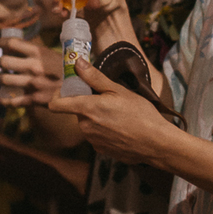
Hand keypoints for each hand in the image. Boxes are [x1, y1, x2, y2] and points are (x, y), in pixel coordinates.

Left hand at [0, 37, 62, 107]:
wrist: (85, 88)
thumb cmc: (69, 69)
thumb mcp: (55, 55)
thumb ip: (38, 52)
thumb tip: (21, 47)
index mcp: (39, 53)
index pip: (12, 43)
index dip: (0, 42)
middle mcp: (33, 66)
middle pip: (4, 61)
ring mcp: (33, 83)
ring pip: (5, 80)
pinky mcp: (35, 99)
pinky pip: (14, 101)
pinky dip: (4, 101)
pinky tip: (0, 100)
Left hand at [46, 57, 171, 160]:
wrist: (156, 143)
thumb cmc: (140, 114)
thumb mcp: (118, 90)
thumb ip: (94, 77)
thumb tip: (78, 63)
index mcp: (87, 109)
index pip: (55, 105)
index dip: (58, 95)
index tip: (69, 89)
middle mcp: (85, 127)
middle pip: (76, 111)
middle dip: (86, 103)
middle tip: (105, 98)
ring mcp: (92, 140)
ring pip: (87, 123)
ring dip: (95, 117)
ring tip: (117, 113)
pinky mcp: (100, 150)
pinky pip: (96, 135)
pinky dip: (103, 129)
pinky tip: (120, 127)